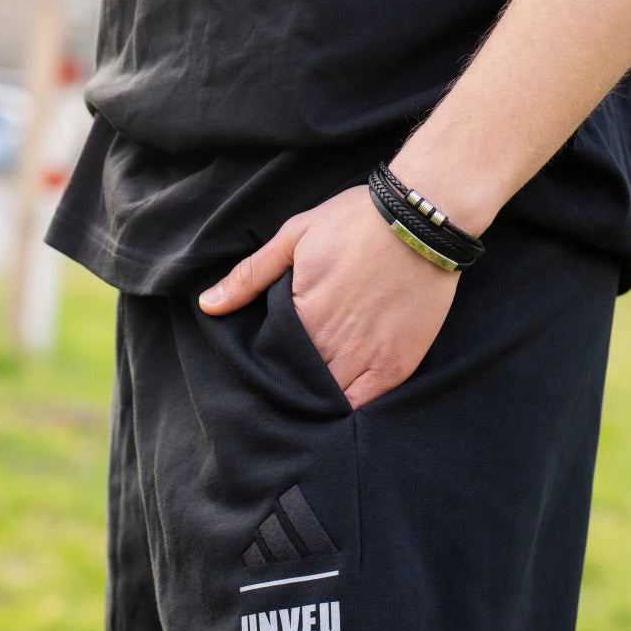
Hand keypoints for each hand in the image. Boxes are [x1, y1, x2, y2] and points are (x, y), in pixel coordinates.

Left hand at [198, 185, 460, 409]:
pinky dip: (348, 409)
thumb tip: (209, 305)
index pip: (270, 362)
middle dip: (289, 388)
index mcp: (300, 315)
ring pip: (328, 399)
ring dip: (316, 402)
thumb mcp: (294, 236)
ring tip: (308, 403)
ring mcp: (365, 358)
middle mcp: (330, 344)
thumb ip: (250, 275)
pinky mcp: (395, 365)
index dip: (266, 368)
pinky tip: (338, 407)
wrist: (421, 222)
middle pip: (298, 385)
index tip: (265, 369)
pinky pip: (364, 404)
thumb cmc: (356, 222)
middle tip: (283, 390)